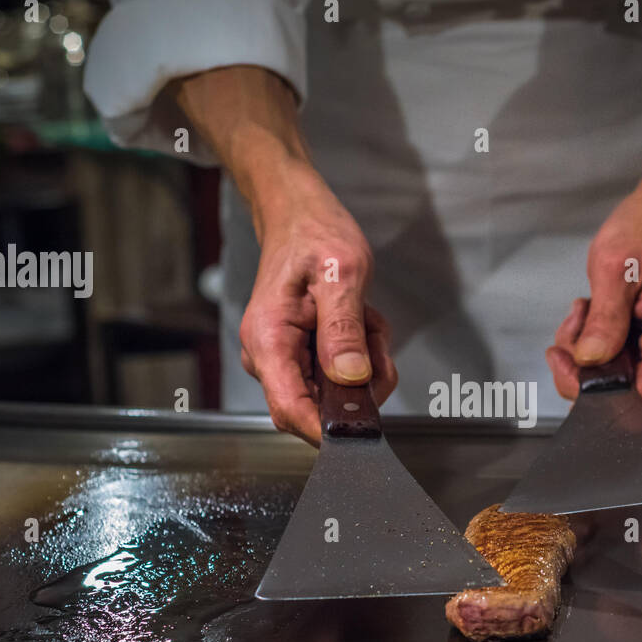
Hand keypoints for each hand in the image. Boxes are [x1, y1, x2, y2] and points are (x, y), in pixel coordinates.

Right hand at [170, 66, 397, 445]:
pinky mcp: (301, 356)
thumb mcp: (342, 275)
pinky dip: (361, 353)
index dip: (327, 429)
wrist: (297, 213)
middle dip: (358, 384)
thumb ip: (344, 329)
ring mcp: (284, 359)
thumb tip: (350, 378)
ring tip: (365, 319)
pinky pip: (339, 376)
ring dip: (364, 363)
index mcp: (268, 340)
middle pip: (318, 407)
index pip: (291, 410)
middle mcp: (268, 357)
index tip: (364, 426)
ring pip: (335, 392)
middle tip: (373, 335)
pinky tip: (360, 322)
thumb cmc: (313, 234)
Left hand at [546, 77, 641, 409]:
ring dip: (588, 353)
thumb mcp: (614, 267)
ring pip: (619, 375)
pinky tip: (591, 314)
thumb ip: (605, 317)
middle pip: (628, 389)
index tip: (569, 363)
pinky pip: (621, 360)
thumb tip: (590, 359)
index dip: (600, 390)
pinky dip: (597, 344)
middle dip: (586, 368)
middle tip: (569, 329)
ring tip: (582, 311)